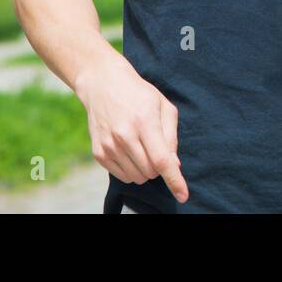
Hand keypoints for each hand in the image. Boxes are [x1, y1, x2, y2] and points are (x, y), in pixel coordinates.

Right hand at [74, 53, 188, 202]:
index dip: (174, 180)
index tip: (183, 196)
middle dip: (159, 167)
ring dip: (145, 169)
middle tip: (156, 146)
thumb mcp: (163, 106)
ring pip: (137, 177)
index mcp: (144, 122)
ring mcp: (109, 146)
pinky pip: (122, 176)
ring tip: (142, 146)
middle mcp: (124, 136)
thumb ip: (171, 136)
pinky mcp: (98, 153)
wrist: (103, 85)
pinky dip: (131, 170)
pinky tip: (130, 150)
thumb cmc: (139, 94)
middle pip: (150, 172)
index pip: (161, 160)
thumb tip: (174, 164)